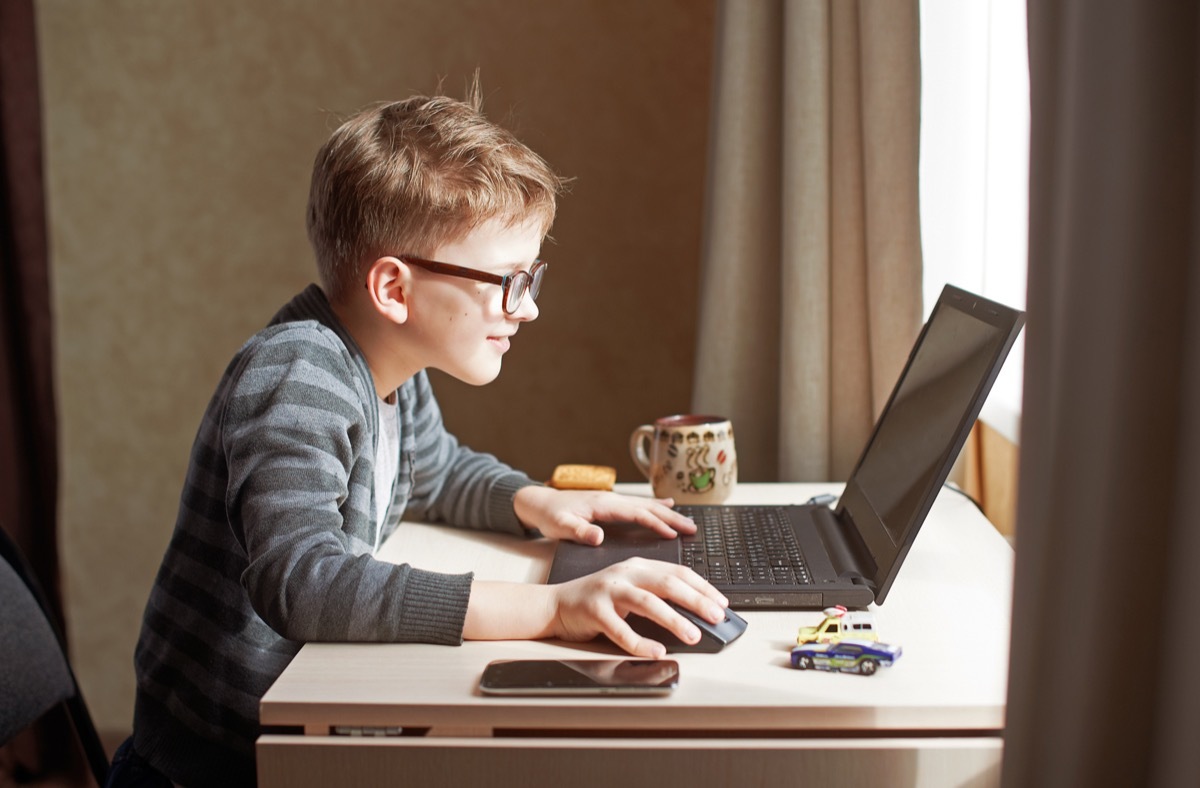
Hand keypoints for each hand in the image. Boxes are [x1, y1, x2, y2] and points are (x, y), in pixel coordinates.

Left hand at [513, 486, 695, 545]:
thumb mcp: (559, 527)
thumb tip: (598, 536)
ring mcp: (613, 500)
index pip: (637, 513)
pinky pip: (639, 505)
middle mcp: (612, 499)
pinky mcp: (611, 504)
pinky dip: (656, 506)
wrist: (538, 502)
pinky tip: (667, 505)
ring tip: (688, 522)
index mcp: (604, 504)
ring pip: (647, 505)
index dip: (657, 523)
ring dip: (668, 513)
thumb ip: (578, 531)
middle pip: (649, 507)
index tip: (674, 534)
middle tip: (693, 529)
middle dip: (672, 517)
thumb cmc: (549, 515)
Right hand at [547, 557, 727, 657]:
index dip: (703, 587)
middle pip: (668, 583)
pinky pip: (620, 629)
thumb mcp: (630, 591)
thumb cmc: (597, 601)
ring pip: (648, 602)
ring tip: (692, 635)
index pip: (678, 572)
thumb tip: (695, 616)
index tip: (722, 603)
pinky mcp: (594, 610)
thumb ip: (656, 596)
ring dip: (674, 620)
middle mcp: (626, 574)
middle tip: (716, 617)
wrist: (554, 604)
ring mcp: (609, 590)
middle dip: (696, 600)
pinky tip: (656, 651)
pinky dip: (640, 642)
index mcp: (638, 566)